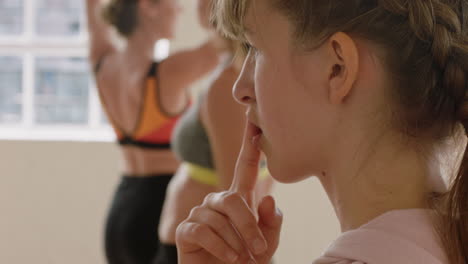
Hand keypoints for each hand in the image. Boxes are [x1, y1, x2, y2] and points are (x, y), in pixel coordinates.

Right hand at [176, 121, 282, 263]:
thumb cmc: (246, 260)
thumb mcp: (266, 244)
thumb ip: (271, 223)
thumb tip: (267, 198)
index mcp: (239, 200)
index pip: (245, 167)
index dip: (250, 145)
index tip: (254, 121)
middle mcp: (217, 202)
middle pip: (233, 198)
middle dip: (248, 226)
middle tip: (258, 250)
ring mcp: (199, 214)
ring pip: (220, 218)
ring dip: (235, 242)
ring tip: (240, 258)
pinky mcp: (185, 229)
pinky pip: (203, 231)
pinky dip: (220, 247)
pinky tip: (227, 258)